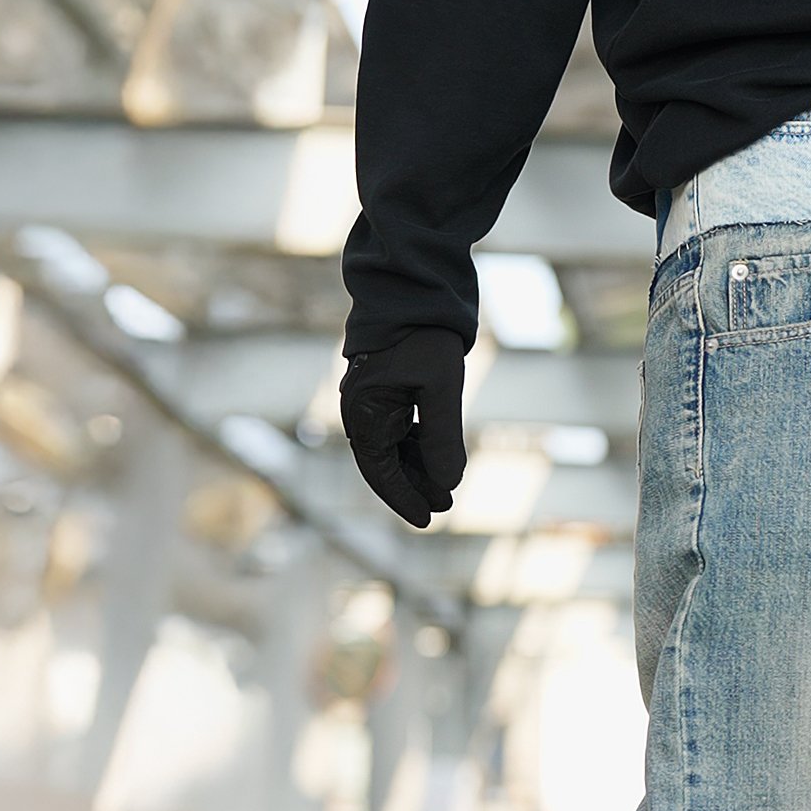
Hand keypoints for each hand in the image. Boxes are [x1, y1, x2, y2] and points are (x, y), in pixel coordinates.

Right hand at [339, 328, 467, 527]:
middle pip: (385, 465)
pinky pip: (398, 431)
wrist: (413, 291)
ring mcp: (373, 401)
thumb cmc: (425, 336)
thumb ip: (442, 437)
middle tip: (444, 507)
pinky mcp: (388, 392)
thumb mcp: (441, 388)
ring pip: (393, 450)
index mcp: (364, 412)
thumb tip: (448, 484)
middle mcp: (362, 411)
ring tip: (446, 489)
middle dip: (414, 488)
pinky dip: (418, 449)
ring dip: (418, 470)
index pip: (381, 471)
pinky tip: (438, 460)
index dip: (404, 498)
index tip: (427, 519)